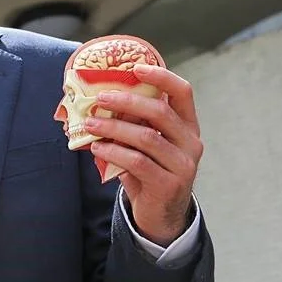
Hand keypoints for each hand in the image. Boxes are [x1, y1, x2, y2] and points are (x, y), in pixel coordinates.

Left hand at [85, 63, 202, 245]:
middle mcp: (191, 142)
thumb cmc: (148, 169)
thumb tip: (96, 98)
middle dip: (126, 101)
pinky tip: (96, 148)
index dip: (161, 76)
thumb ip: (132, 121)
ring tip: (90, 124)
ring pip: (146, 137)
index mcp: (187, 125)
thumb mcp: (144, 142)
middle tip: (100, 98)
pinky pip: (137, 162)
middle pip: (160, 112)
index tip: (136, 67)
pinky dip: (113, 152)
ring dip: (113, 128)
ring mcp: (184, 165)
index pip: (183, 92)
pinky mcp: (170, 185)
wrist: (160, 214)